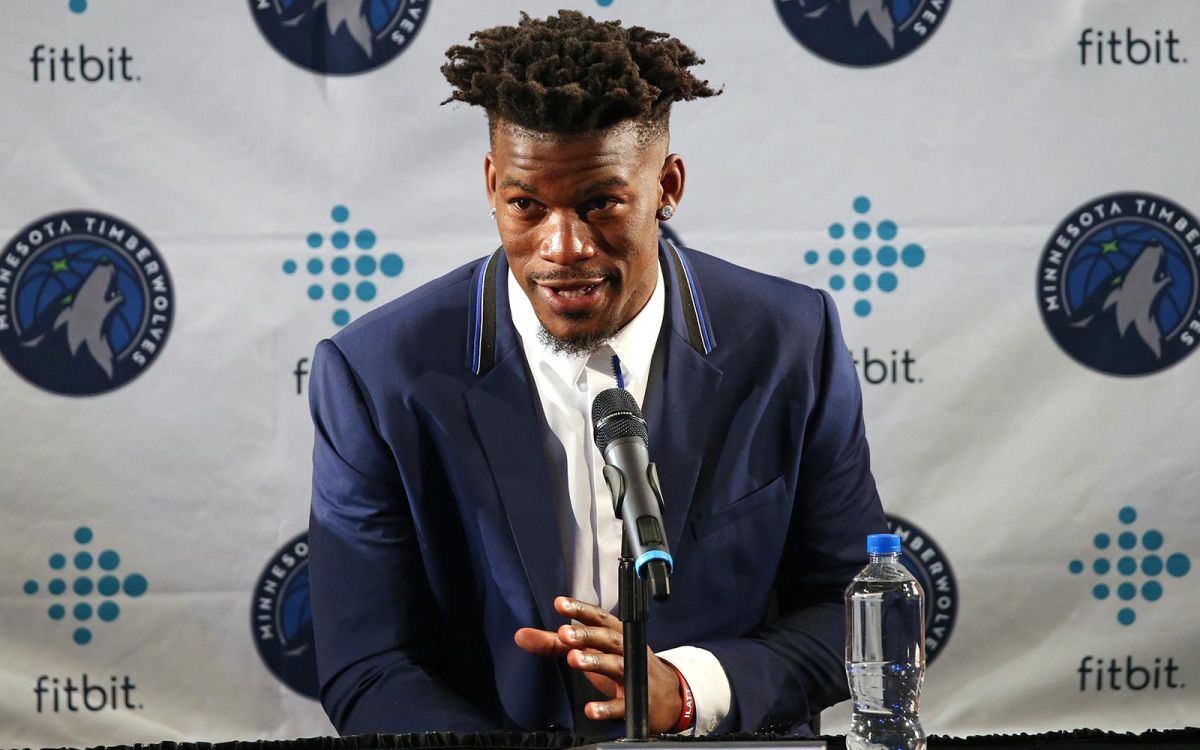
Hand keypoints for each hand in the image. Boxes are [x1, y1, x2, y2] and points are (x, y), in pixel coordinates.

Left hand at [514, 596, 682, 731]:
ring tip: (574, 659)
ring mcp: (634, 676)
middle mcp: (627, 650)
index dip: (581, 610)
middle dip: (587, 635)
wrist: (667, 697)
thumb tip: (521, 635)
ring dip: (596, 661)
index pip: (599, 618)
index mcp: (616, 634)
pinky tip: (590, 709)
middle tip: (564, 634)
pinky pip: (621, 704)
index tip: (560, 603)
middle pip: (608, 638)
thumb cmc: (622, 666)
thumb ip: (556, 643)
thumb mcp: (593, 650)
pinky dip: (606, 707)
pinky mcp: (636, 702)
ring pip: (616, 666)